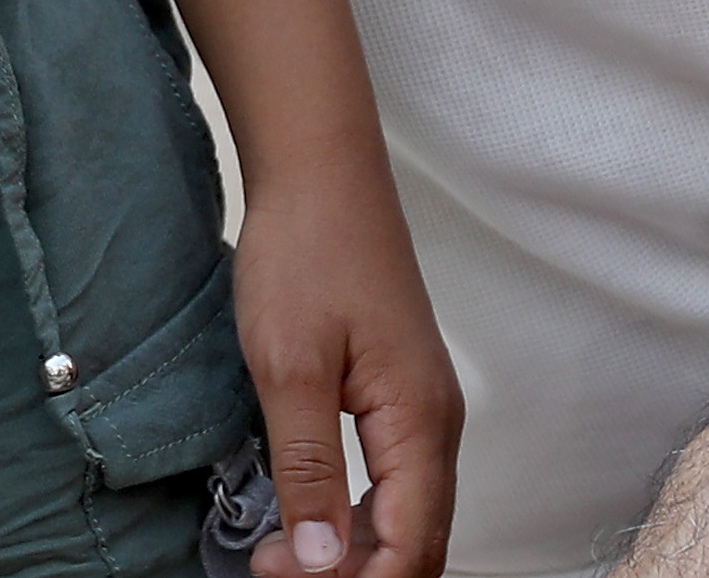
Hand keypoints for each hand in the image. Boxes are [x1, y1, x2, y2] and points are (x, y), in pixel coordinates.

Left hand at [228, 170, 459, 577]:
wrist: (319, 171)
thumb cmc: (307, 252)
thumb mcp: (289, 366)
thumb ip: (308, 469)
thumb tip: (325, 563)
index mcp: (419, 423)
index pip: (409, 546)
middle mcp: (435, 424)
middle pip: (416, 540)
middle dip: (355, 575)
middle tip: (273, 573)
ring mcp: (421, 408)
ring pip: (405, 513)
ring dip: (353, 550)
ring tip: (281, 556)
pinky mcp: (398, 392)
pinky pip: (392, 478)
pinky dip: (356, 513)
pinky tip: (308, 516)